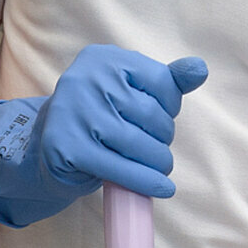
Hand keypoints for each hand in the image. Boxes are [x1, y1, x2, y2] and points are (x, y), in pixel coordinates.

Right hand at [0, 44, 207, 227]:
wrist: (48, 149)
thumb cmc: (98, 120)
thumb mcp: (128, 92)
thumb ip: (166, 81)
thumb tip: (199, 69)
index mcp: (104, 59)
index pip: (161, 83)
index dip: (170, 108)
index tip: (158, 120)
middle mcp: (86, 80)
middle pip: (152, 115)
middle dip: (162, 138)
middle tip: (154, 148)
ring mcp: (75, 114)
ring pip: (140, 144)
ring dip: (159, 163)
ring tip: (159, 169)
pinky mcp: (69, 148)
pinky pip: (121, 169)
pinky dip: (147, 182)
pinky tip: (161, 188)